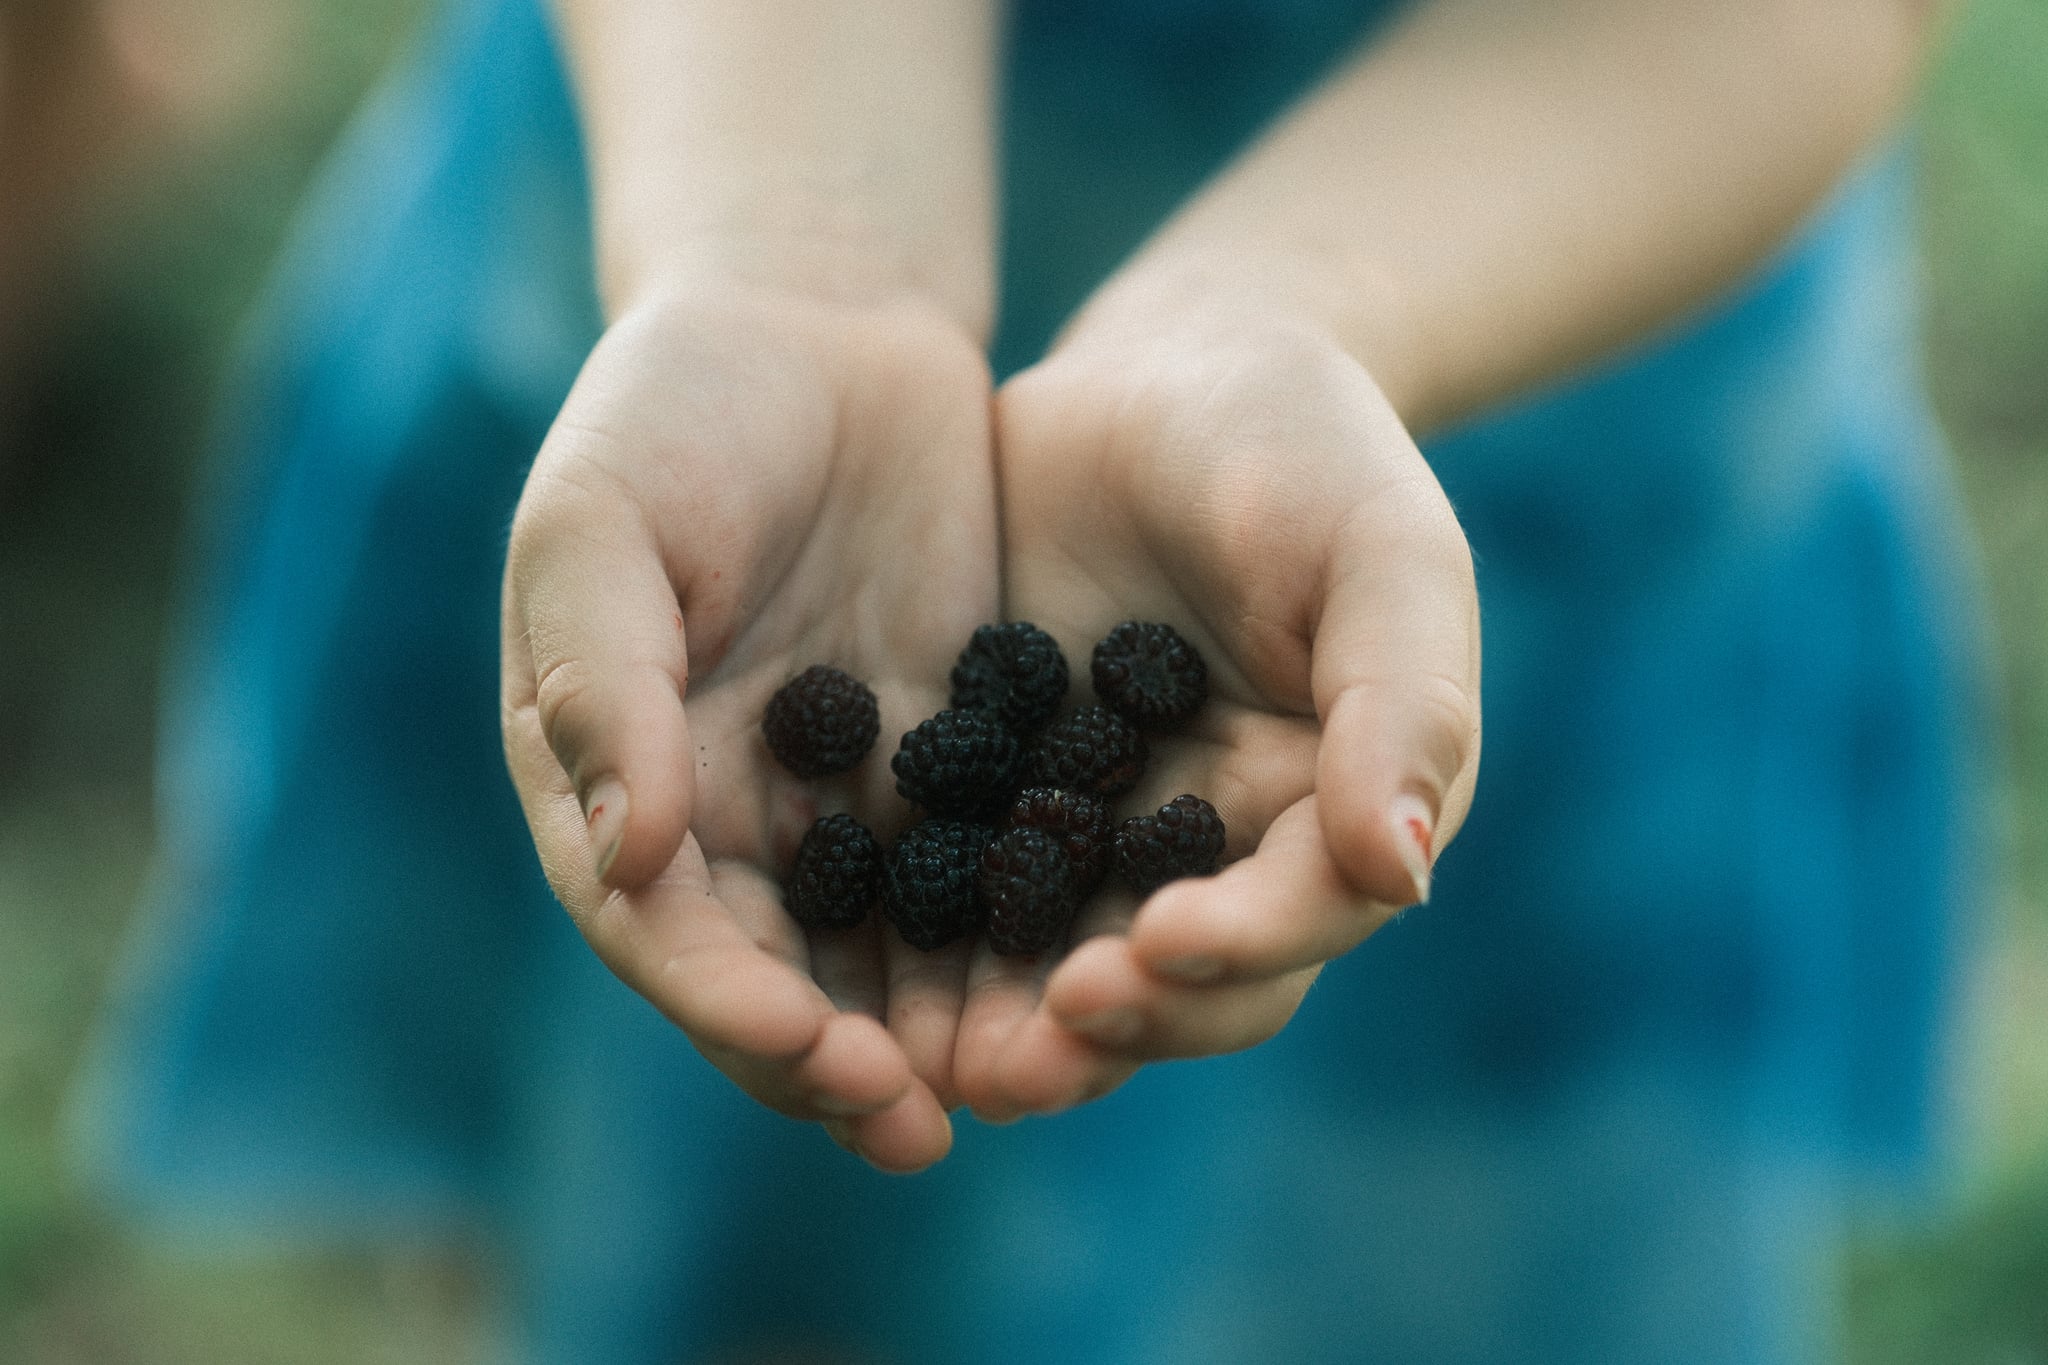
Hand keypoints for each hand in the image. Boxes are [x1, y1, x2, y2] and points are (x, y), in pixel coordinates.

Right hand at [501, 285, 996, 1170]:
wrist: (817, 318)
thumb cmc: (674, 408)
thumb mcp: (603, 523)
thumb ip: (606, 682)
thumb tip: (634, 857)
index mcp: (618, 781)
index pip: (664, 930)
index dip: (730, 1005)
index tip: (815, 1053)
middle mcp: (729, 816)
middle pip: (777, 974)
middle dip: (839, 1061)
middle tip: (919, 1125)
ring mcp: (843, 794)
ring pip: (888, 947)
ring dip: (940, 1028)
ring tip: (1020, 1089)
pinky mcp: (948, 756)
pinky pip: (986, 862)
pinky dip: (1023, 925)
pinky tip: (1090, 969)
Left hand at [954, 316, 1480, 1118]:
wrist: (1170, 371)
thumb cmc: (1306, 448)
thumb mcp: (1380, 552)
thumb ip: (1405, 704)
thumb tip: (1404, 870)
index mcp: (1335, 812)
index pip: (1301, 918)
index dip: (1236, 948)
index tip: (1150, 943)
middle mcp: (1224, 852)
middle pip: (1182, 978)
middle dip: (1109, 1025)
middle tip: (1020, 1060)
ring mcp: (1109, 831)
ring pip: (1068, 960)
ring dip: (1010, 1024)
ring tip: (938, 1063)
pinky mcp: (1006, 797)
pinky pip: (967, 884)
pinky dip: (928, 933)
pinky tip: (859, 960)